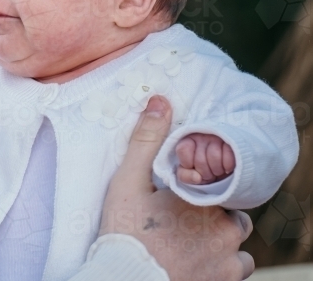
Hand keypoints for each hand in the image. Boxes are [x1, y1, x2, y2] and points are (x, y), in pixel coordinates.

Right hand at [100, 96, 253, 280]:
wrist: (125, 280)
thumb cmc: (126, 232)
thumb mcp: (128, 182)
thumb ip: (147, 141)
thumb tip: (161, 101)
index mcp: (204, 198)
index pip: (221, 183)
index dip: (200, 188)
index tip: (180, 196)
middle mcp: (225, 229)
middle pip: (230, 213)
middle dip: (212, 214)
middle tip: (181, 221)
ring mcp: (228, 260)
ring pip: (237, 243)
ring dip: (220, 241)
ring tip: (188, 243)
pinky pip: (237, 269)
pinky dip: (221, 265)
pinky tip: (195, 262)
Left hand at [176, 133, 235, 183]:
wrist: (224, 170)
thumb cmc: (203, 170)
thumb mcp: (191, 174)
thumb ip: (185, 176)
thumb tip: (197, 177)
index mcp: (186, 141)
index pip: (183, 149)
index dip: (188, 164)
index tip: (194, 169)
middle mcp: (201, 136)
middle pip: (200, 160)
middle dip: (205, 173)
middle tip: (209, 173)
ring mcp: (217, 138)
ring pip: (215, 157)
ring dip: (217, 170)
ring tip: (217, 171)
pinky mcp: (231, 142)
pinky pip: (229, 155)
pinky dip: (228, 166)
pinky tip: (226, 168)